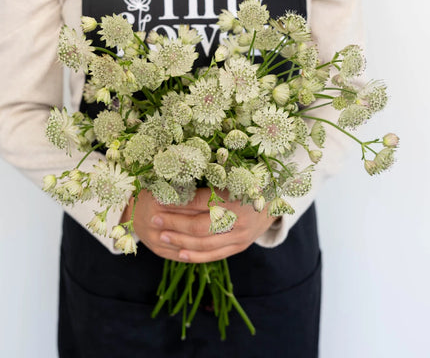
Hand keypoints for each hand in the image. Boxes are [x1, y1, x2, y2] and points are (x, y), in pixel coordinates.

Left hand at [120, 188, 276, 262]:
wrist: (276, 199)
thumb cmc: (248, 181)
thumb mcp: (233, 174)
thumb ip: (209, 177)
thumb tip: (177, 174)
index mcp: (236, 196)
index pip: (200, 202)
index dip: (177, 202)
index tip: (159, 199)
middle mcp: (238, 219)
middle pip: (199, 226)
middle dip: (174, 224)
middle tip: (154, 219)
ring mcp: (240, 236)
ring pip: (204, 243)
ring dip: (180, 241)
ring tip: (161, 236)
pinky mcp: (239, 246)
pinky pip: (214, 255)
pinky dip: (196, 256)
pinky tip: (179, 253)